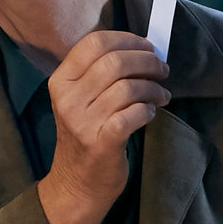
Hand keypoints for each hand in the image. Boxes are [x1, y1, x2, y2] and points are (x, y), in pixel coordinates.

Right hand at [35, 29, 169, 223]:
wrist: (76, 184)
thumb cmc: (84, 135)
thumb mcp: (79, 100)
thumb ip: (99, 73)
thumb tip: (143, 49)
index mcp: (60, 81)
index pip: (94, 43)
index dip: (127, 39)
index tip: (147, 47)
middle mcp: (67, 99)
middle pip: (115, 62)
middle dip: (147, 61)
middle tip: (161, 69)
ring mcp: (82, 122)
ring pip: (128, 87)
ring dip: (153, 88)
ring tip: (161, 95)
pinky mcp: (102, 142)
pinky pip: (134, 114)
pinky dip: (148, 109)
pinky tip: (150, 112)